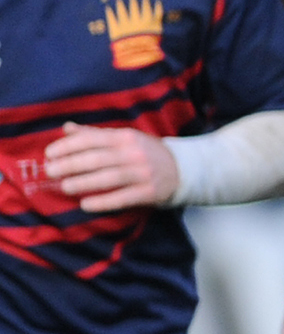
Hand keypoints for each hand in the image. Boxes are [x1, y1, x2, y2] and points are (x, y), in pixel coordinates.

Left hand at [44, 124, 179, 213]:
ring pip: (107, 179)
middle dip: (69, 165)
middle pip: (95, 159)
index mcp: (124, 137)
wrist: (184, 170)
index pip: (90, 140)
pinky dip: (102, 202)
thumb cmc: (146, 153)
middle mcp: (133, 153)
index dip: (66, 146)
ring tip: (64, 187)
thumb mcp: (124, 138)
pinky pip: (122, 198)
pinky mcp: (149, 192)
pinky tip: (86, 204)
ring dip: (82, 183)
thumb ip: (95, 134)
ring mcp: (142, 173)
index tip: (49, 154)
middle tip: (50, 172)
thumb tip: (67, 129)